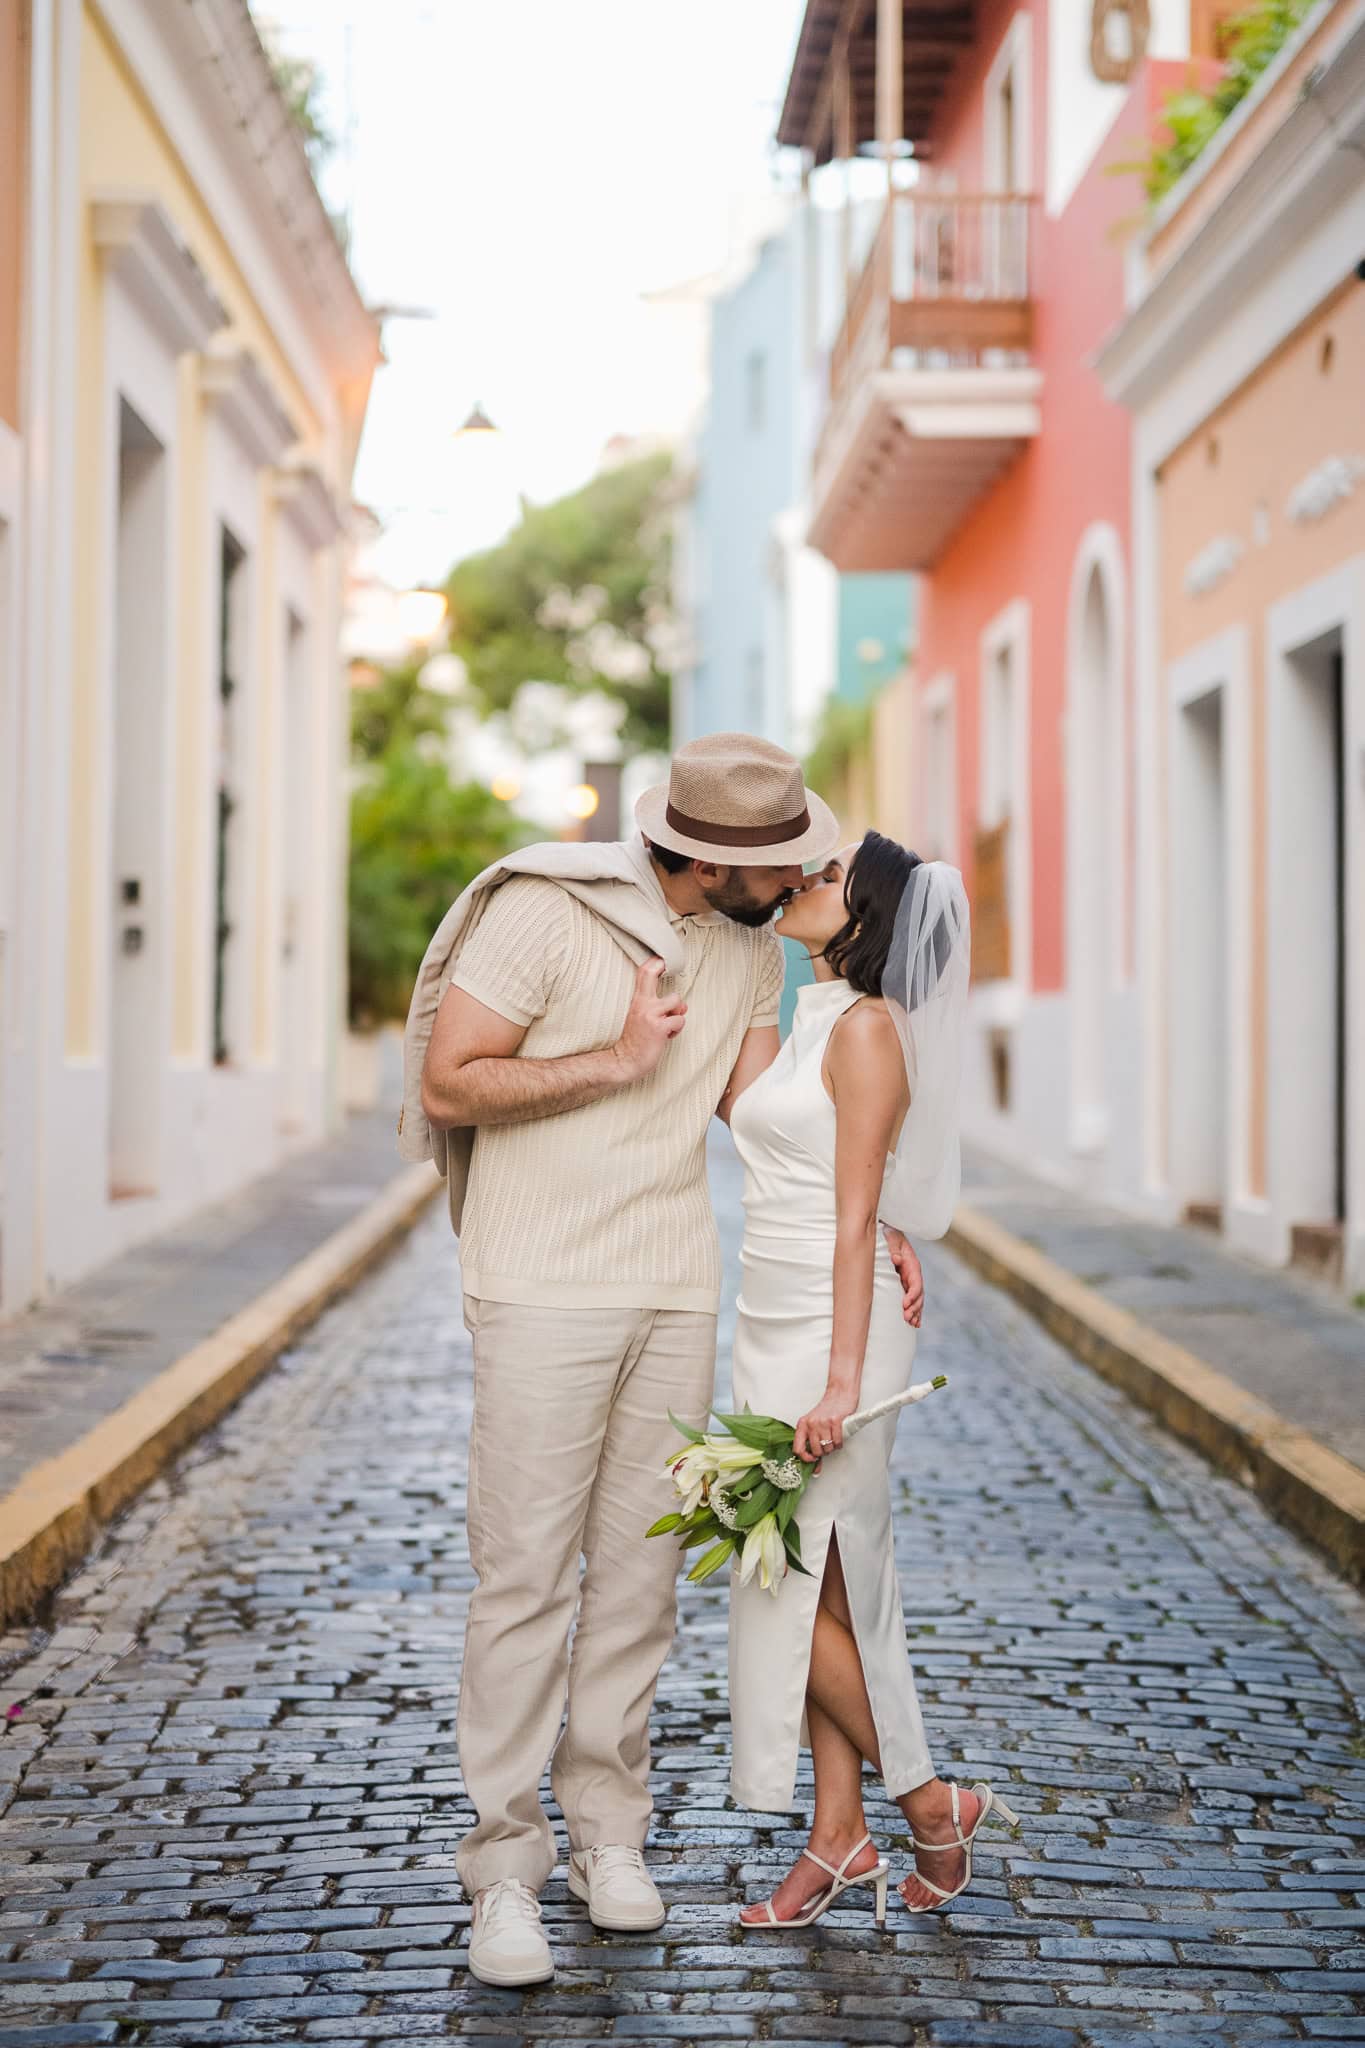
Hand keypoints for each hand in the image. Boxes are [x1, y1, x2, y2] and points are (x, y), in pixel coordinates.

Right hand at [614, 958, 685, 1081]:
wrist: (625, 1061)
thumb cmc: (636, 1040)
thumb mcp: (643, 1018)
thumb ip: (662, 1009)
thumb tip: (683, 1005)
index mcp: (637, 1000)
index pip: (643, 974)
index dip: (654, 962)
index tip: (662, 957)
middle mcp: (643, 1004)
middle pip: (651, 974)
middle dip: (661, 966)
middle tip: (666, 968)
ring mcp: (651, 1014)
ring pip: (677, 1001)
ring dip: (677, 1014)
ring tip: (667, 1026)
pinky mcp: (658, 1027)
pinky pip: (679, 1021)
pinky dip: (676, 1030)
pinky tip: (666, 1037)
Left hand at [793, 1385, 857, 1463]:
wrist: (840, 1393)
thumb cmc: (828, 1409)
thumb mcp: (814, 1422)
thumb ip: (812, 1440)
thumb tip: (814, 1465)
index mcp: (802, 1424)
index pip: (797, 1448)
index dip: (805, 1458)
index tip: (812, 1459)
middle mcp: (811, 1423)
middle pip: (815, 1451)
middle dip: (823, 1452)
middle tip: (826, 1446)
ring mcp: (823, 1422)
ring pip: (827, 1448)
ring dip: (832, 1448)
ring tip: (833, 1440)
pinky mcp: (835, 1421)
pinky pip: (837, 1442)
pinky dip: (840, 1444)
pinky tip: (839, 1438)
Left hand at [885, 1226, 923, 1327]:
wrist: (890, 1234)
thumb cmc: (891, 1237)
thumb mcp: (892, 1240)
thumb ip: (893, 1249)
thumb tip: (896, 1260)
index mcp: (913, 1266)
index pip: (916, 1283)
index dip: (912, 1295)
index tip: (905, 1304)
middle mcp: (914, 1275)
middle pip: (919, 1295)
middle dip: (914, 1308)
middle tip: (907, 1318)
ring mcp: (910, 1281)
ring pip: (917, 1300)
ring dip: (916, 1312)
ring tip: (912, 1324)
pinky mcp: (905, 1285)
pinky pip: (912, 1300)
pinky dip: (915, 1311)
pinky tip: (915, 1323)